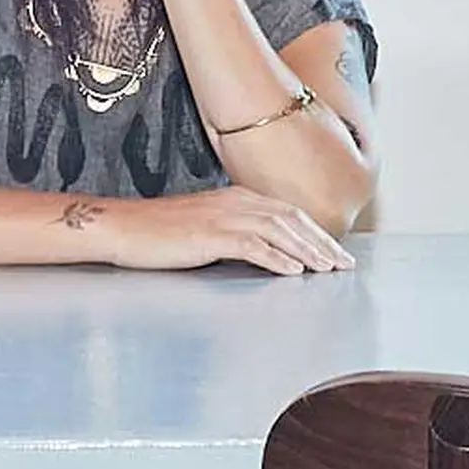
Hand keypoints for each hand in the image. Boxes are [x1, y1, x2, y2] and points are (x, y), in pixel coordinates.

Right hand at [87, 186, 352, 276]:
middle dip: (321, 241)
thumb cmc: (160, 231)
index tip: (335, 251)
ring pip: (278, 231)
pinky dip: (276, 258)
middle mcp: (236, 201)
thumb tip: (265, 251)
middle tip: (343, 263)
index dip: (315, 232)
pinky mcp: (210, 235)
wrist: (124, 227)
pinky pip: (252, 246)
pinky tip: (292, 272)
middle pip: (291, 219)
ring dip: (306, 250)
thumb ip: (236, 233)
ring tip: (327, 269)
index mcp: (237, 196)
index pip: (287, 212)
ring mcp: (223, 217)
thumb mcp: (206, 226)